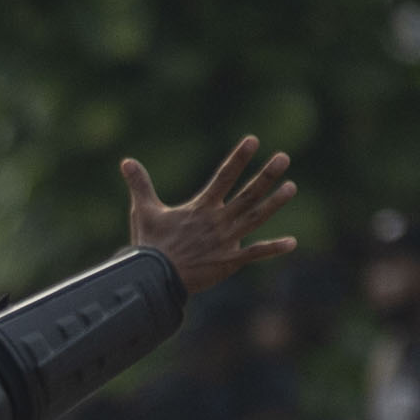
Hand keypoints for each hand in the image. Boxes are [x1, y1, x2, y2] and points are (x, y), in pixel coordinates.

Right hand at [123, 140, 298, 293]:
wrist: (155, 280)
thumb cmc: (149, 245)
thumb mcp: (144, 211)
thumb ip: (140, 184)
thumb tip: (126, 161)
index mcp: (201, 208)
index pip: (224, 177)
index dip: (239, 158)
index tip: (253, 140)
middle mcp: (218, 221)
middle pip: (247, 194)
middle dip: (266, 175)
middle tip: (284, 158)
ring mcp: (226, 242)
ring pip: (255, 218)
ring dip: (274, 203)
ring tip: (291, 187)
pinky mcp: (228, 261)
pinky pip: (254, 254)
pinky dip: (273, 249)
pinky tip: (292, 242)